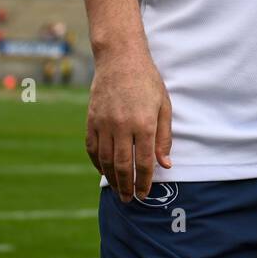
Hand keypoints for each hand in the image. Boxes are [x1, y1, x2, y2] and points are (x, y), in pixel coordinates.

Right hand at [85, 49, 172, 202]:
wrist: (120, 58)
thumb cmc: (147, 81)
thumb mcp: (164, 106)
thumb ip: (164, 137)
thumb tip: (165, 164)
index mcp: (144, 123)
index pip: (144, 161)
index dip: (144, 181)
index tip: (144, 193)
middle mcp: (122, 126)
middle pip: (123, 165)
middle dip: (127, 186)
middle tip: (129, 199)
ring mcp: (104, 123)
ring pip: (106, 160)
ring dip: (112, 178)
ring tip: (118, 190)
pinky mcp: (91, 120)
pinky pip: (92, 148)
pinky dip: (97, 163)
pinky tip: (104, 171)